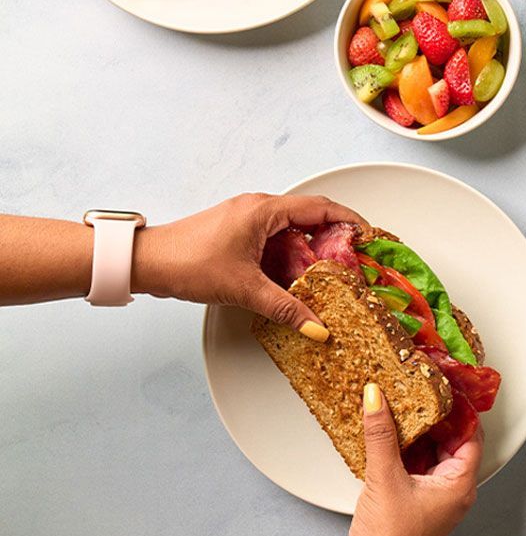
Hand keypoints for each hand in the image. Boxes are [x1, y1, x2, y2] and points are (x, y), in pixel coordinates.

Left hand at [132, 193, 366, 339]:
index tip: (369, 236)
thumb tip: (318, 328)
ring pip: (293, 228)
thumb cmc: (188, 263)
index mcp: (264, 210)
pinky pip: (276, 237)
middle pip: (310, 215)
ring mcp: (247, 218)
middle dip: (335, 236)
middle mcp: (258, 207)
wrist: (146, 262)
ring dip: (312, 248)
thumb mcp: (244, 289)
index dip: (350, 220)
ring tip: (329, 273)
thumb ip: (286, 308)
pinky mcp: (238, 231)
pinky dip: (292, 254)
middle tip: (355, 259)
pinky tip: (296, 276)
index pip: (321, 207)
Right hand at [308, 384, 481, 535]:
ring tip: (402, 410)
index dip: (461, 408)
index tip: (448, 386)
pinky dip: (406, 451)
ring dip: (419, 434)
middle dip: (436, 418)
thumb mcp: (385, 476)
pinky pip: (417, 467)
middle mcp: (453, 492)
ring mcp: (434, 499)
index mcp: (460, 485)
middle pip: (452, 442)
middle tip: (422, 392)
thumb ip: (381, 433)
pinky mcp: (415, 503)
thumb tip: (377, 399)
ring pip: (433, 454)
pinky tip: (389, 438)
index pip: (471, 435)